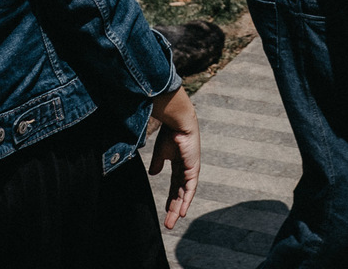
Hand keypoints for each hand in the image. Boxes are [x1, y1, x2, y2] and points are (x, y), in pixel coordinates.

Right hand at [148, 86, 199, 228]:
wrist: (178, 122)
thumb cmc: (170, 133)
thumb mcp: (161, 152)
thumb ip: (158, 163)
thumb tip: (153, 174)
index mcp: (180, 165)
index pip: (175, 188)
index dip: (171, 200)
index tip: (166, 212)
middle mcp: (187, 170)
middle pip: (180, 194)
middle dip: (173, 209)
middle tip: (168, 224)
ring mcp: (191, 170)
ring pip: (185, 195)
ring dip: (179, 209)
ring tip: (173, 222)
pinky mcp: (193, 169)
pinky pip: (190, 189)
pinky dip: (186, 200)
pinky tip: (182, 211)